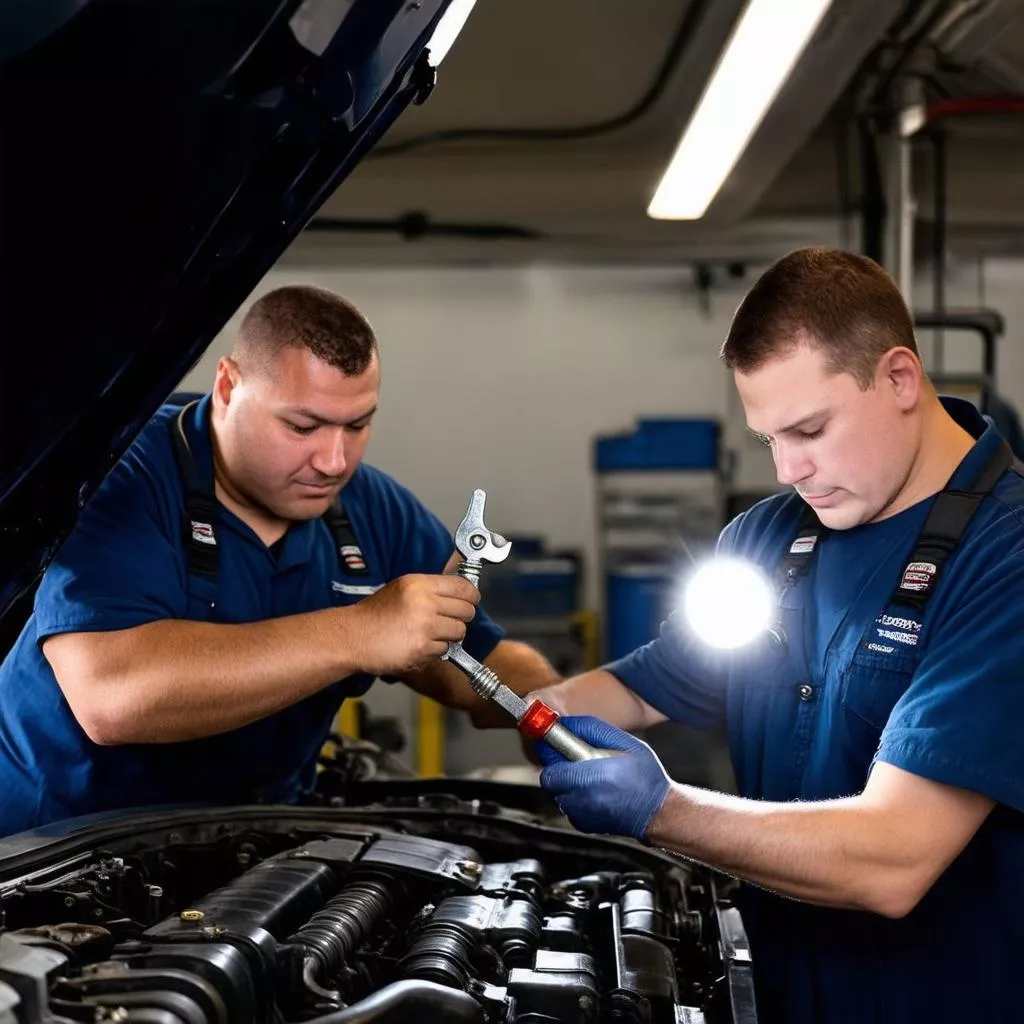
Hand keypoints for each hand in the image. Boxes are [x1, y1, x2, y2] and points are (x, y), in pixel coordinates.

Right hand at [348, 574, 479, 674]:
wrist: (352, 637)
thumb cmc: (374, 615)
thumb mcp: (402, 589)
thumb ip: (430, 590)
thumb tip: (459, 593)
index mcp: (419, 584)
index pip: (463, 586)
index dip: (471, 595)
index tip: (471, 600)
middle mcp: (424, 602)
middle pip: (466, 610)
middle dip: (461, 618)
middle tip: (449, 621)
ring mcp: (424, 626)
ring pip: (459, 632)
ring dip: (449, 636)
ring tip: (430, 635)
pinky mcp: (422, 648)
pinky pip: (444, 650)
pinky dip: (434, 651)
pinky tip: (418, 646)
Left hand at [537, 716, 670, 840]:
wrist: (658, 811)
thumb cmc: (645, 775)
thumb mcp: (623, 741)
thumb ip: (589, 729)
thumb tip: (563, 723)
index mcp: (591, 778)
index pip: (550, 770)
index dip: (552, 754)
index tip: (555, 743)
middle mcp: (583, 801)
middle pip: (550, 782)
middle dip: (559, 767)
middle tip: (577, 758)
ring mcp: (581, 816)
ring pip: (557, 793)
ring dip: (567, 782)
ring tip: (591, 774)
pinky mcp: (582, 824)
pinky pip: (567, 805)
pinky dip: (574, 796)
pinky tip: (594, 789)